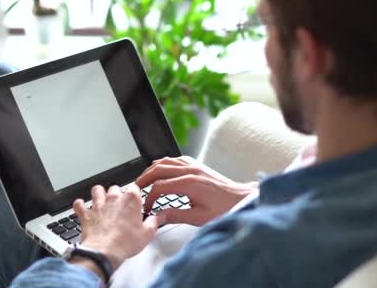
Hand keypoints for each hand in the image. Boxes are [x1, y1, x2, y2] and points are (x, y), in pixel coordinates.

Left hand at [73, 184, 162, 270]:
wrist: (104, 252)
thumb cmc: (125, 242)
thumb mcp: (147, 234)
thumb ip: (154, 222)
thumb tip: (159, 217)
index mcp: (131, 200)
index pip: (134, 187)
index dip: (135, 192)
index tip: (136, 198)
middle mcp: (114, 198)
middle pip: (115, 187)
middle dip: (117, 193)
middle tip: (119, 203)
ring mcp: (98, 205)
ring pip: (97, 190)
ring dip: (98, 194)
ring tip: (101, 199)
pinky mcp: (86, 214)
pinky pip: (79, 204)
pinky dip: (80, 206)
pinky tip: (82, 207)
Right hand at [136, 156, 257, 225]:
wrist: (241, 198)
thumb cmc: (224, 208)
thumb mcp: (198, 217)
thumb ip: (176, 216)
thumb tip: (158, 217)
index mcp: (189, 183)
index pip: (159, 186)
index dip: (149, 197)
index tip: (147, 207)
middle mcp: (191, 170)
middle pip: (159, 169)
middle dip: (144, 178)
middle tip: (135, 188)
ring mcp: (194, 166)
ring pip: (166, 161)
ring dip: (152, 169)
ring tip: (144, 179)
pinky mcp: (198, 165)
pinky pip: (176, 159)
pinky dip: (165, 163)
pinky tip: (161, 169)